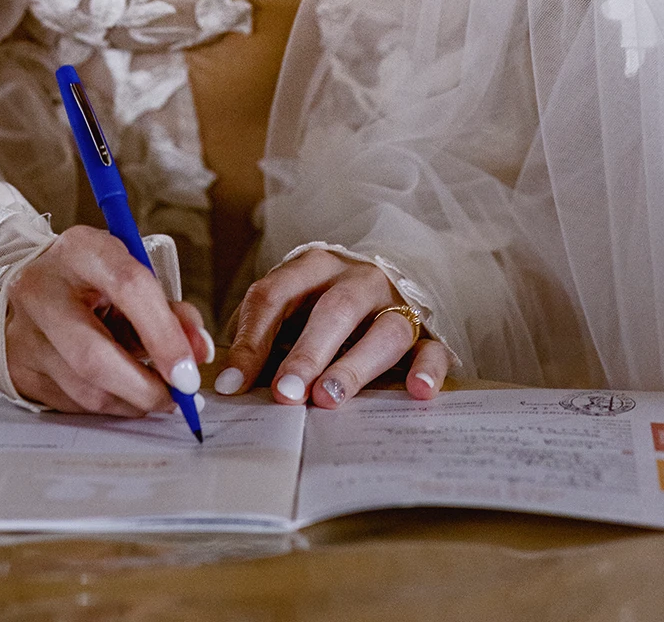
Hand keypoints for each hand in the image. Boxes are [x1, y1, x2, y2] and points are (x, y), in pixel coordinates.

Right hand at [5, 226, 212, 413]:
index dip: (164, 334)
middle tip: (177, 398)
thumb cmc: (91, 279)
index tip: (189, 370)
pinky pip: (70, 403)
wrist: (33, 281)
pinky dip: (104, 405)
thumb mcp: (131, 275)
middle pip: (94, 355)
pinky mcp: (15, 368)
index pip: (128, 287)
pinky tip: (119, 393)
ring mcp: (22, 332)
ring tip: (153, 395)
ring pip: (83, 388)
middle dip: (144, 386)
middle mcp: (41, 289)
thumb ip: (169, 311)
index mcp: (79, 250)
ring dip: (129, 402)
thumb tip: (197, 352)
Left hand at [216, 249, 448, 407]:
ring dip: (356, 364)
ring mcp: (397, 302)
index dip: (252, 339)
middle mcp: (358, 279)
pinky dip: (427, 369)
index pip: (276, 295)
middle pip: (333, 310)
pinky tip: (417, 391)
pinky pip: (432, 347)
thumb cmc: (327, 301)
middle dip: (306, 353)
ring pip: (384, 329)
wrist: (394, 273)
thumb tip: (231, 380)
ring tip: (329, 397)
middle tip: (285, 393)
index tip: (233, 385)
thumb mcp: (292, 303)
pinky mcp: (429, 330)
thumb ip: (263, 332)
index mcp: (315, 266)